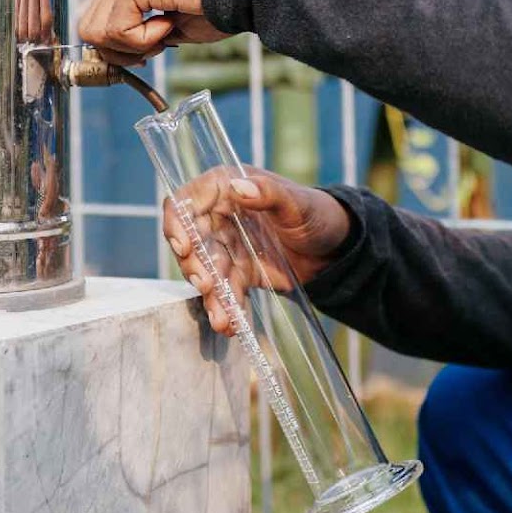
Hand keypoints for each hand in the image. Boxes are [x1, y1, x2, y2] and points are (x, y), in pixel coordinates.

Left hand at [76, 0, 228, 65]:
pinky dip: (144, 39)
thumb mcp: (173, 22)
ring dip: (133, 45)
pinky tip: (171, 23)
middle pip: (89, 25)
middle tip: (157, 47)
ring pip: (97, 30)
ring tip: (167, 31)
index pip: (100, 16)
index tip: (152, 49)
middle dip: (120, 50)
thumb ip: (143, 32)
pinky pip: (118, 29)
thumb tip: (120, 54)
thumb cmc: (223, 3)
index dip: (120, 45)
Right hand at [163, 167, 351, 336]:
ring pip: (205, 272)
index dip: (178, 222)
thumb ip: (269, 193)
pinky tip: (232, 325)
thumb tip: (239, 187)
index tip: (184, 246)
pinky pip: (224, 292)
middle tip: (206, 284)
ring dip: (211, 295)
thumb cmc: (316, 212)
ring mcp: (226, 248)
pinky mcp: (237, 274)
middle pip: (190, 241)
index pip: (187, 201)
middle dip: (194, 266)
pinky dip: (227, 309)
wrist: (333, 248)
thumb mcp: (296, 202)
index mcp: (226, 188)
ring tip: (222, 318)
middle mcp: (218, 218)